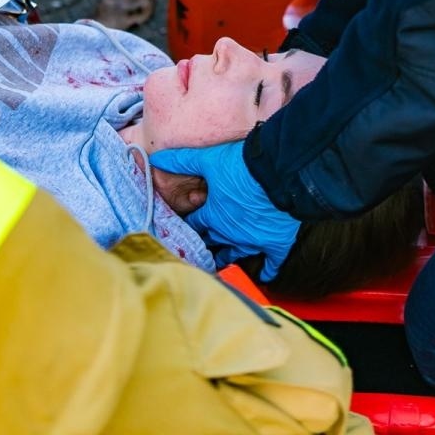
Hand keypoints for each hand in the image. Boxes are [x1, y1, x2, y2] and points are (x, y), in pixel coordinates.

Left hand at [151, 141, 299, 280]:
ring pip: (236, 253)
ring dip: (228, 257)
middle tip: (199, 249)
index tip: (183, 231)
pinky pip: (271, 263)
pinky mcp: (275, 242)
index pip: (195, 225)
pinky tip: (265, 274)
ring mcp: (253, 239)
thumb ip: (182, 160)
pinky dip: (268, 269)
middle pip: (212, 242)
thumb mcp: (208, 159)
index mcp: (213, 215)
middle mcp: (230, 232)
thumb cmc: (242, 165)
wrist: (278, 171)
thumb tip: (156, 159)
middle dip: (205, 243)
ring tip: (221, 262)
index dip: (189, 227)